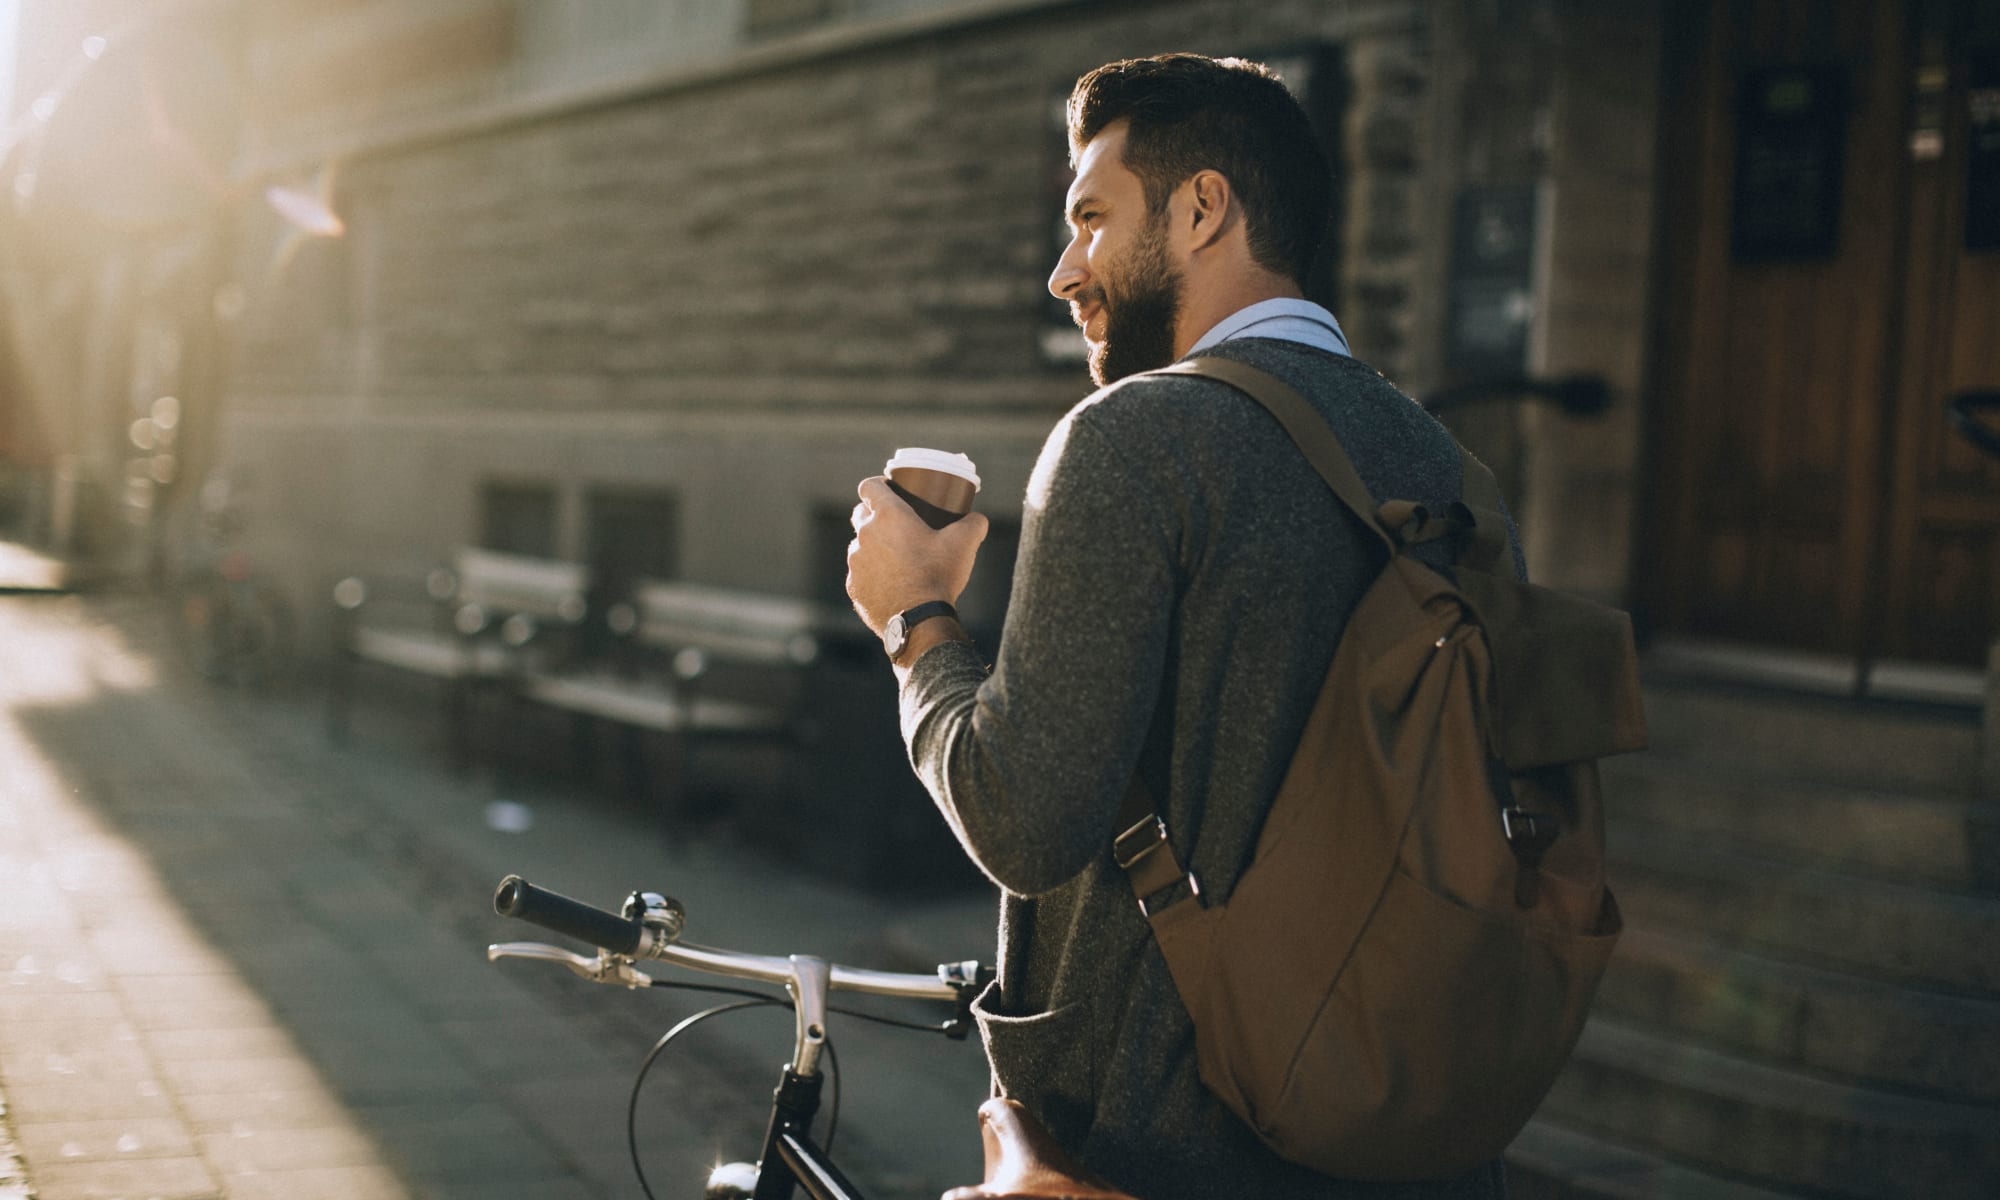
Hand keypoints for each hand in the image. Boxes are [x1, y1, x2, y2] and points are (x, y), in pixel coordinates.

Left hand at [846, 476, 988, 636]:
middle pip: (860, 514)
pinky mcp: (854, 587)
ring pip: (859, 546)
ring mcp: (856, 563)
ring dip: (873, 546)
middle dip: (874, 514)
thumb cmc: (939, 575)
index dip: (878, 485)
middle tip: (896, 524)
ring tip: (895, 557)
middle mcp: (865, 535)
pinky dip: (872, 574)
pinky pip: (860, 574)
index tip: (890, 490)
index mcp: (887, 516)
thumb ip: (974, 524)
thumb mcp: (964, 543)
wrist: (921, 620)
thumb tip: (978, 519)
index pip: (869, 486)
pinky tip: (890, 583)